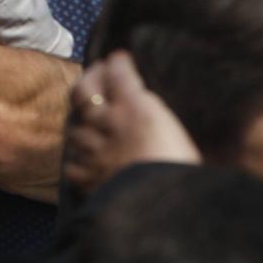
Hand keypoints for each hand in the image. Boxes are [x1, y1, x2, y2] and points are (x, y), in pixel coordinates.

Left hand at [64, 50, 200, 194]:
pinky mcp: (89, 177)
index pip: (120, 75)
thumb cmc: (186, 168)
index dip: (118, 65)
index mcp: (136, 108)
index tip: (119, 57)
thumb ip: (165, 117)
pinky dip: (78, 159)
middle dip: (89, 81)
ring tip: (86, 118)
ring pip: (75, 128)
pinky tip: (83, 159)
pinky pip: (75, 164)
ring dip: (80, 122)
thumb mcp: (186, 135)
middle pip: (85, 94)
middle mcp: (110, 124)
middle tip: (95, 74)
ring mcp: (95, 151)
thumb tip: (161, 110)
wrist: (164, 204)